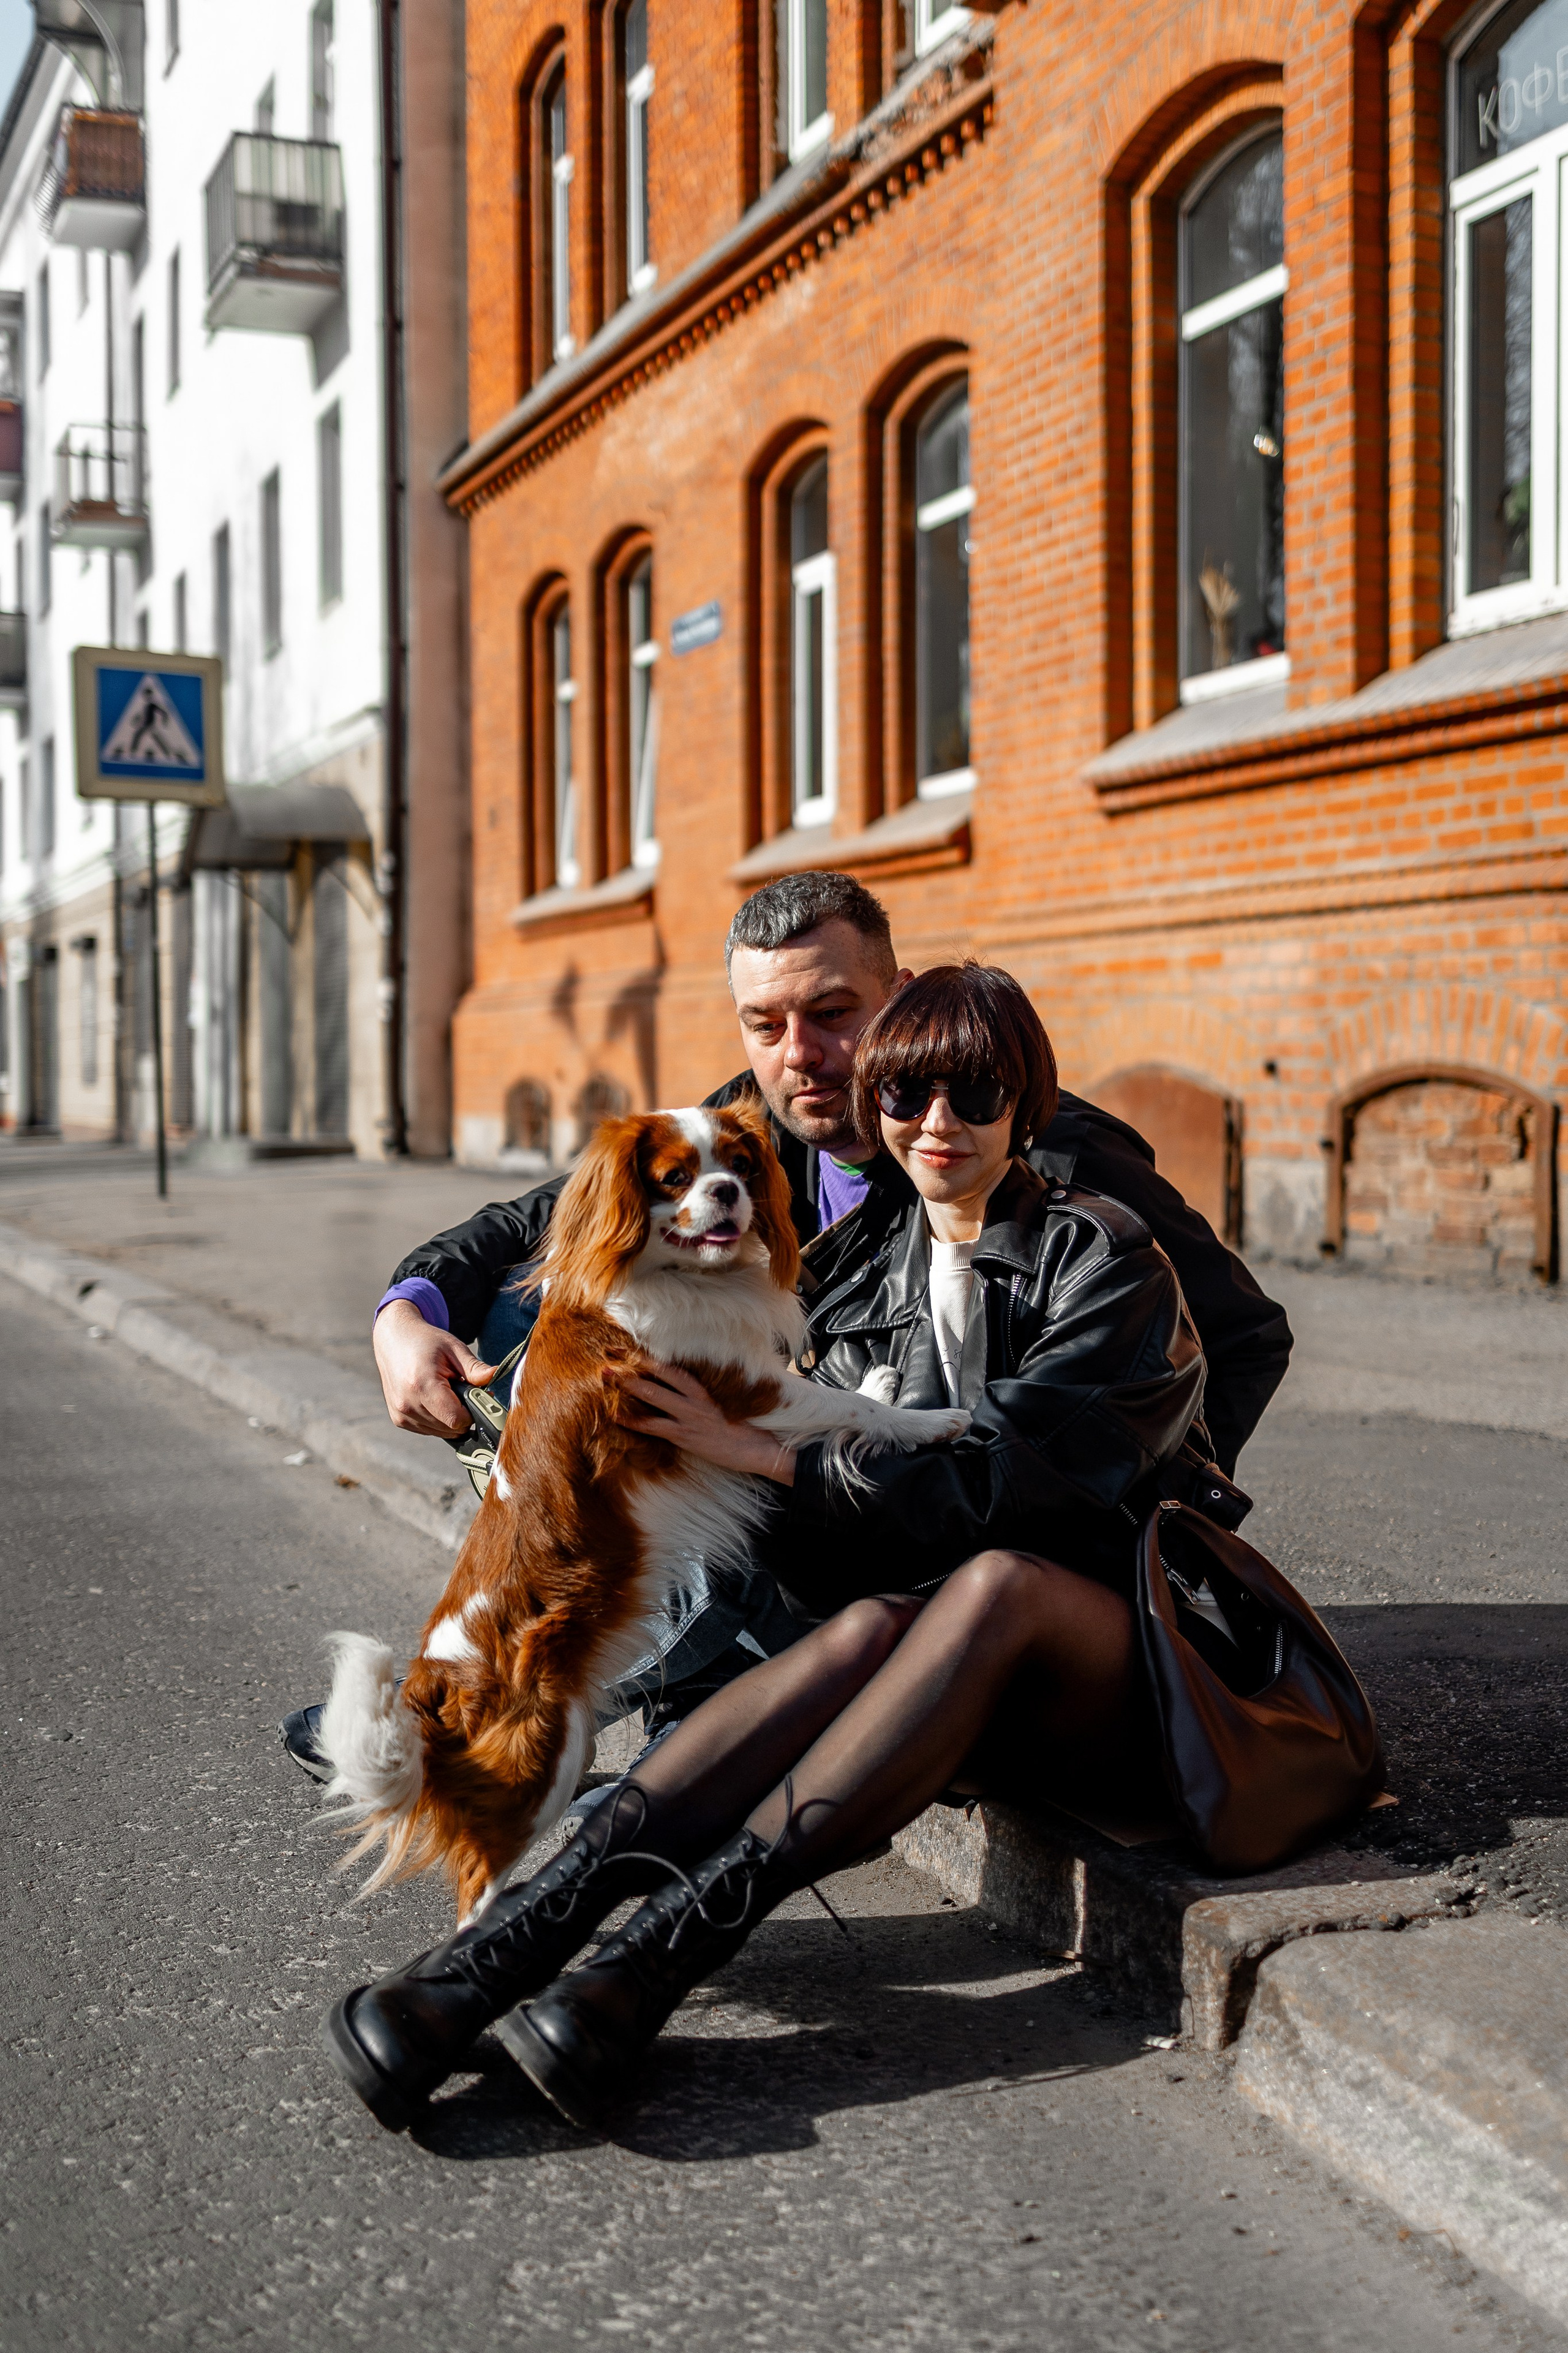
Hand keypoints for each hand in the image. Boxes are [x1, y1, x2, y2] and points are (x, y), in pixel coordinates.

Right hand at [374, 1299, 496, 1436]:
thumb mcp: (454, 1349)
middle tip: (462, 1391)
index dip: (472, 1412)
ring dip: (450, 1418)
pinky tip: (434, 1399)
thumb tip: (495, 1375)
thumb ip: (475, 1369)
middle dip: (463, 1414)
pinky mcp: (399, 1419)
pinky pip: (429, 1430)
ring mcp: (401, 1414)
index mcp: (422, 1385)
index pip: (456, 1419)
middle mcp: (407, 1404)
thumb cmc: (427, 1342)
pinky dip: (438, 1419)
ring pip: (441, 1432)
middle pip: (450, 1428)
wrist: (394, 1340)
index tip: (477, 1397)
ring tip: (446, 1392)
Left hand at [615, 1360, 795, 1484]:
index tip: (626, 1346)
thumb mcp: (728, 1400)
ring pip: (653, 1394)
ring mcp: (690, 1415)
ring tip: (606, 1375)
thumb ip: (707, 1391)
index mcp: (706, 1384)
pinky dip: (634, 1420)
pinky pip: (654, 1426)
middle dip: (631, 1363)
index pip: (670, 1364)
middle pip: (658, 1372)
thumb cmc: (747, 1425)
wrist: (761, 1448)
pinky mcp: (687, 1436)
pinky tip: (616, 1415)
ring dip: (628, 1385)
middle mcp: (696, 1396)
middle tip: (607, 1352)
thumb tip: (686, 1383)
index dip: (646, 1354)